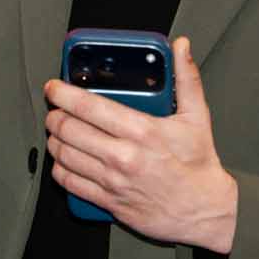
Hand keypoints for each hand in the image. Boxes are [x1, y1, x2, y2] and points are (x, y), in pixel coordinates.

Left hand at [44, 36, 237, 251]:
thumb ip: (186, 77)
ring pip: (64, 155)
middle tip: (55, 110)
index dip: (63, 93)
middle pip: (69, 129)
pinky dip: (60, 168)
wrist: (205, 211)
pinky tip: (64, 160)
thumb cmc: (199, 165)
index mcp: (142, 130)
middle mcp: (123, 156)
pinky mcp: (109, 202)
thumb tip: (182, 47)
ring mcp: (113, 181)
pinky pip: (70, 183)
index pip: (88, 106)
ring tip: (57, 132)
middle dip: (55, 116)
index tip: (53, 87)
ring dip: (54, 140)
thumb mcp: (197, 116)